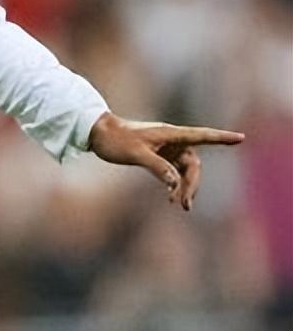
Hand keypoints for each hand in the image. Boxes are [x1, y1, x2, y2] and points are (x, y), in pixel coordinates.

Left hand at [87, 111, 243, 211]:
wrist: (97, 133)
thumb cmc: (116, 139)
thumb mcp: (136, 154)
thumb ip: (158, 167)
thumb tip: (175, 183)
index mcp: (170, 134)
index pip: (202, 135)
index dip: (221, 137)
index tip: (241, 138)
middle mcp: (172, 140)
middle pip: (194, 163)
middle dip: (193, 184)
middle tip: (185, 204)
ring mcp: (166, 148)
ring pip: (185, 170)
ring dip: (185, 187)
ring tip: (181, 205)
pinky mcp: (158, 156)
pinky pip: (174, 172)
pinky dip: (175, 184)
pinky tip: (172, 197)